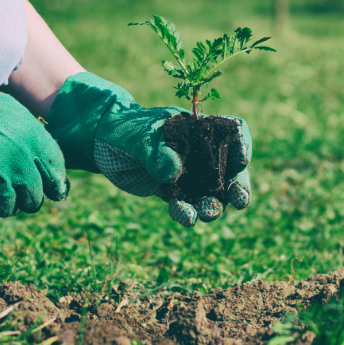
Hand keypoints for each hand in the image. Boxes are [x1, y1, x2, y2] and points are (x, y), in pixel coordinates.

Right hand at [0, 38, 67, 227]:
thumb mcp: (15, 114)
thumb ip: (34, 141)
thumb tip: (44, 167)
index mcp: (36, 145)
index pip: (56, 177)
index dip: (52, 186)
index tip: (47, 189)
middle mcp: (22, 167)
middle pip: (34, 200)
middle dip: (23, 197)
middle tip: (8, 186)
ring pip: (9, 210)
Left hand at [44, 72, 251, 226]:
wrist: (100, 143)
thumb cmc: (124, 129)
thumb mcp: (138, 136)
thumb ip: (155, 151)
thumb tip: (174, 171)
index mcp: (199, 128)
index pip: (232, 131)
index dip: (243, 145)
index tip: (240, 160)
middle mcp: (199, 151)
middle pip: (230, 168)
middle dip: (238, 185)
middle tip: (239, 200)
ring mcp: (188, 173)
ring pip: (211, 192)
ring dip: (214, 204)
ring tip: (207, 214)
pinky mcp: (172, 191)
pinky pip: (186, 204)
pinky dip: (187, 212)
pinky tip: (185, 216)